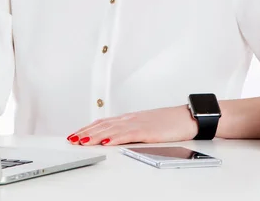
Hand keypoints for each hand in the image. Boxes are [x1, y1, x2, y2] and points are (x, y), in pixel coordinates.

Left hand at [66, 105, 198, 145]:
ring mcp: (138, 124)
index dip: (87, 128)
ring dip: (94, 135)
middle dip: (85, 132)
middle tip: (71, 139)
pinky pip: (127, 134)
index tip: (75, 134)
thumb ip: (130, 131)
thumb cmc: (169, 123)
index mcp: (129, 118)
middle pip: (102, 125)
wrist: (188, 117)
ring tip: (81, 141)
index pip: (103, 122)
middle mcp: (130, 119)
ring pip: (111, 129)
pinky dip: (114, 138)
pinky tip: (105, 141)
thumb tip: (116, 138)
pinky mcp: (147, 130)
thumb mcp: (146, 126)